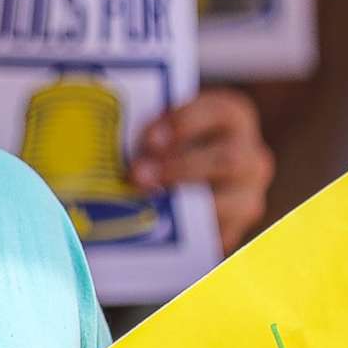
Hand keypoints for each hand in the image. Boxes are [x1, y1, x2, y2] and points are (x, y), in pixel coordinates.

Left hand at [130, 88, 273, 251]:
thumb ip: (139, 128)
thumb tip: (98, 138)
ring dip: (184, 205)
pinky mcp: (235, 229)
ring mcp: (248, 195)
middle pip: (228, 160)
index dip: (186, 122)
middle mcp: (249, 155)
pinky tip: (156, 231)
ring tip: (143, 206)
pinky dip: (188, 235)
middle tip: (137, 176)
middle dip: (180, 168)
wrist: (182, 177)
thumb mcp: (157, 125)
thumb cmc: (160, 141)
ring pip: (231, 203)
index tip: (150, 139)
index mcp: (231, 117)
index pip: (220, 111)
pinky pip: (219, 236)